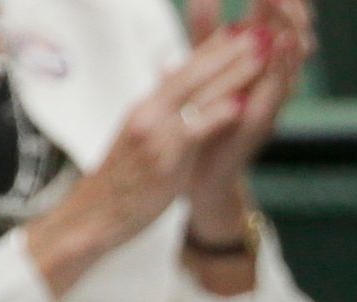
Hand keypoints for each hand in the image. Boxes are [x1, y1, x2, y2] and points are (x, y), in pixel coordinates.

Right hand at [22, 21, 264, 296]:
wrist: (93, 216)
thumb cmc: (122, 183)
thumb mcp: (141, 140)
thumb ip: (161, 117)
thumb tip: (175, 96)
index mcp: (147, 107)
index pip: (185, 69)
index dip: (216, 49)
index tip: (243, 30)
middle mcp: (150, 113)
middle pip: (196, 73)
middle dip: (232, 49)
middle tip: (263, 30)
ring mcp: (156, 135)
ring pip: (199, 94)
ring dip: (234, 71)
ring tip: (263, 53)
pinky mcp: (163, 160)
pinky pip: (194, 132)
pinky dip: (218, 115)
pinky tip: (242, 102)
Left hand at [182, 0, 314, 237]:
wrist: (199, 174)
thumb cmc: (204, 120)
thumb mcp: (203, 68)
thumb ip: (206, 32)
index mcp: (260, 62)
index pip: (281, 19)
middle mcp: (273, 78)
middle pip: (296, 31)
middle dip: (293, 6)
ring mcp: (272, 99)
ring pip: (294, 57)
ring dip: (292, 26)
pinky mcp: (263, 120)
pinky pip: (278, 90)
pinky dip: (283, 65)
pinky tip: (281, 42)